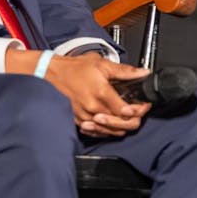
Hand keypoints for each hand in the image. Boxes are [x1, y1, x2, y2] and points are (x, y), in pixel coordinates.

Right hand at [30, 52, 151, 137]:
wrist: (52, 74)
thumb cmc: (76, 68)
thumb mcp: (102, 64)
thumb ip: (125, 71)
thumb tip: (144, 73)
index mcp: (101, 93)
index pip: (126, 111)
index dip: (138, 110)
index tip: (142, 105)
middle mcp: (93, 108)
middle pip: (120, 124)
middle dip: (132, 120)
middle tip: (137, 112)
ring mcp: (85, 117)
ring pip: (109, 131)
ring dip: (120, 126)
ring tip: (125, 117)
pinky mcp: (78, 121)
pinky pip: (96, 133)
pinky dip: (106, 130)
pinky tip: (111, 123)